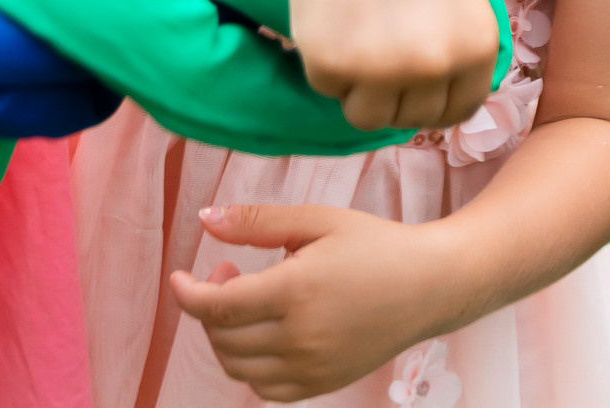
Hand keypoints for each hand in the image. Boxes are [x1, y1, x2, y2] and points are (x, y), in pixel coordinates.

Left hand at [169, 203, 457, 401]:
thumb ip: (256, 222)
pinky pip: (266, 388)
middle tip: (230, 271)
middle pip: (222, 338)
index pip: (217, 307)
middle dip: (209, 306)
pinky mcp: (324, 383)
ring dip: (225, 337)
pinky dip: (250, 366)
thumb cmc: (375, 245)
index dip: (187, 294)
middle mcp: (301, 337)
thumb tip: (204, 220)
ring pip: (238, 368)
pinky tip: (264, 333)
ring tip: (247, 301)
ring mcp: (313, 367)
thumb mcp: (316, 220)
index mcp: (296, 291)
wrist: (430, 285)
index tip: (179, 277)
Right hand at [278, 0, 497, 132]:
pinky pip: (326, 86)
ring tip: (351, 34)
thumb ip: (460, 42)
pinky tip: (329, 14)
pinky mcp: (331, 61)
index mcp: (477, 45)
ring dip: (356, 87)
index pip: (457, 110)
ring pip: (366, 114)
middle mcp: (436, 63)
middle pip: (410, 118)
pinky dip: (322, 61)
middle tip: (373, 51)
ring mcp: (383, 67)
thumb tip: (442, 94)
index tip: (409, 80)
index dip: (430, 99)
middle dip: (392, 94)